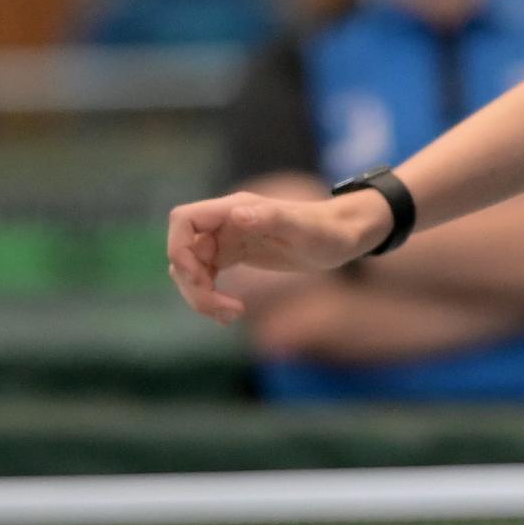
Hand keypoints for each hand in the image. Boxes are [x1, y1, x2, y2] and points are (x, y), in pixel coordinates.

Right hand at [166, 190, 387, 323]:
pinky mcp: (236, 253)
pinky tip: (232, 313)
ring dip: (201, 295)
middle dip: (193, 284)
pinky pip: (207, 275)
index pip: (183, 221)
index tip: (200, 280)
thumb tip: (238, 215)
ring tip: (232, 315)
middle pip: (184, 252)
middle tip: (224, 310)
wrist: (346, 236)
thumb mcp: (305, 230)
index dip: (178, 250)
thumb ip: (272, 218)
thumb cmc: (329, 231)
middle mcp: (227, 221)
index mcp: (235, 209)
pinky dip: (211, 295)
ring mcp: (230, 237)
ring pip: (193, 267)